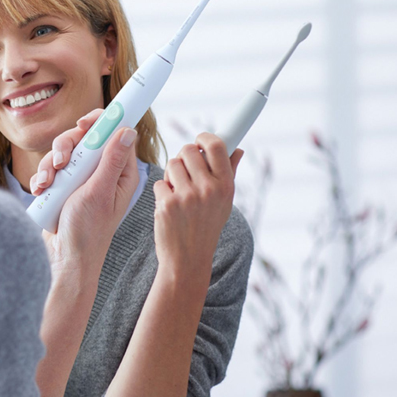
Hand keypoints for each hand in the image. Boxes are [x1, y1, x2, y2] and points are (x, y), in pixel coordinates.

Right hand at [31, 109, 137, 280]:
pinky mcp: (64, 186)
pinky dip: (43, 177)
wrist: (64, 258)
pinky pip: (51, 169)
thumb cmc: (88, 231)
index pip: (115, 134)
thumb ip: (111, 160)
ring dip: (50, 165)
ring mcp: (82, 179)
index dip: (100, 122)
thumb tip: (127, 129)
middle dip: (67, 147)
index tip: (83, 123)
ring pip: (64, 152)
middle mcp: (102, 172)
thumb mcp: (100, 192)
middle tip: (61, 162)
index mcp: (119, 172)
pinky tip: (41, 191)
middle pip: (84, 138)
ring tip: (47, 184)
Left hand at [153, 134, 242, 286]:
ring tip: (178, 192)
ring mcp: (187, 197)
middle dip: (183, 157)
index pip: (216, 146)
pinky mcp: (167, 204)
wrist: (188, 260)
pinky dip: (162, 192)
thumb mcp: (224, 203)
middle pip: (188, 150)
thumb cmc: (206, 227)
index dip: (204, 137)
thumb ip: (229, 173)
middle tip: (184, 171)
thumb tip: (237, 149)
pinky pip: (159, 182)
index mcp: (226, 186)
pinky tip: (169, 206)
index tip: (199, 139)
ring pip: (171, 164)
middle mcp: (208, 189)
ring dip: (171, 175)